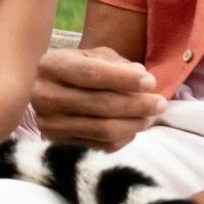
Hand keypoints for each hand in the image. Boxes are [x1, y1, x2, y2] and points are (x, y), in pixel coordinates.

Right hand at [31, 46, 166, 149]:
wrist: (51, 93)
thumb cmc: (78, 71)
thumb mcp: (93, 56)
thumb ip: (116, 63)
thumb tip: (141, 76)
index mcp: (50, 65)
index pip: (92, 74)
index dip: (124, 79)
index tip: (151, 82)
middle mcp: (43, 95)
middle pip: (100, 104)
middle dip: (136, 104)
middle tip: (161, 103)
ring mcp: (48, 124)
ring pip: (103, 129)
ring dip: (134, 123)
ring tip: (151, 115)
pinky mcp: (58, 145)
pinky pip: (101, 147)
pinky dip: (124, 138)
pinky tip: (134, 127)